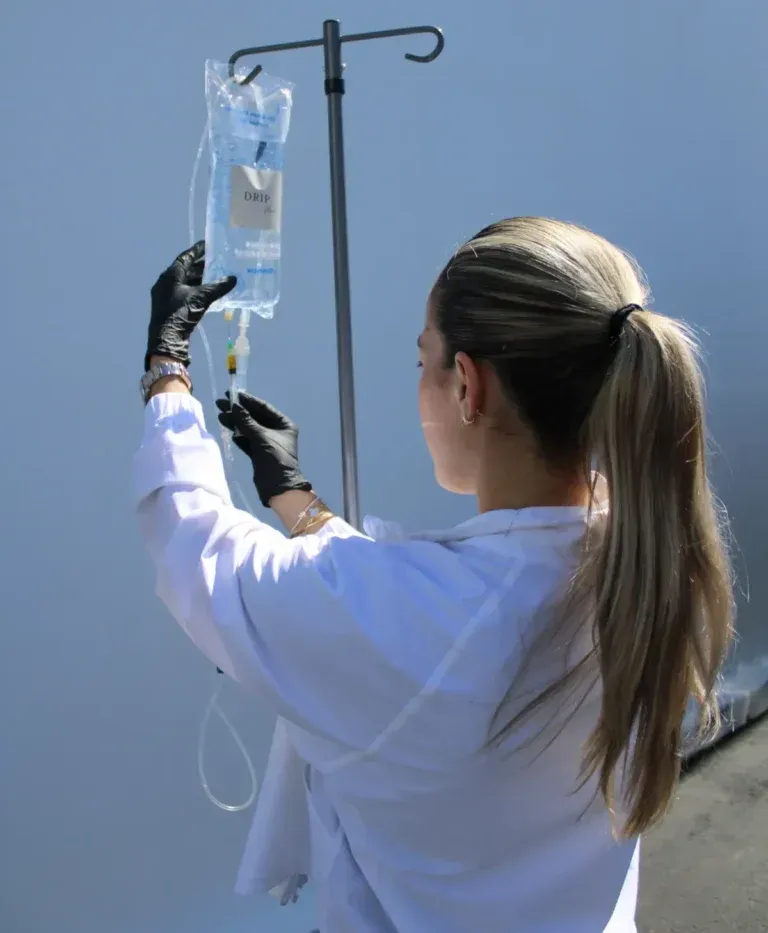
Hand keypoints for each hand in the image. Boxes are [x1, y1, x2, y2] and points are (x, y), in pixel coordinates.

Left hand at [145, 241, 235, 370]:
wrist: (166, 340)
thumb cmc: (180, 314)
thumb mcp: (201, 298)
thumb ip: (217, 288)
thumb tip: (233, 279)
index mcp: (170, 275)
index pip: (185, 257)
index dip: (197, 250)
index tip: (208, 244)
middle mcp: (166, 282)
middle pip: (185, 269)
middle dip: (201, 266)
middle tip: (216, 261)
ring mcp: (166, 295)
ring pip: (185, 282)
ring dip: (199, 279)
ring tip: (215, 276)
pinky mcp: (169, 307)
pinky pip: (184, 293)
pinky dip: (196, 290)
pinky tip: (207, 293)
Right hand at [216, 393, 312, 507]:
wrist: (278, 486)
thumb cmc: (275, 459)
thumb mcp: (261, 437)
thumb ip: (247, 421)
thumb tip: (235, 406)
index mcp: (284, 424)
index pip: (264, 408)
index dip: (249, 400)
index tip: (234, 394)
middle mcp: (276, 431)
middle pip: (255, 417)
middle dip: (239, 410)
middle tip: (221, 403)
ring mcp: (267, 442)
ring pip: (249, 428)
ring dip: (235, 422)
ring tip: (220, 414)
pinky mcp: (259, 452)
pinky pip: (247, 439)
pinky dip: (238, 434)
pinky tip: (228, 428)